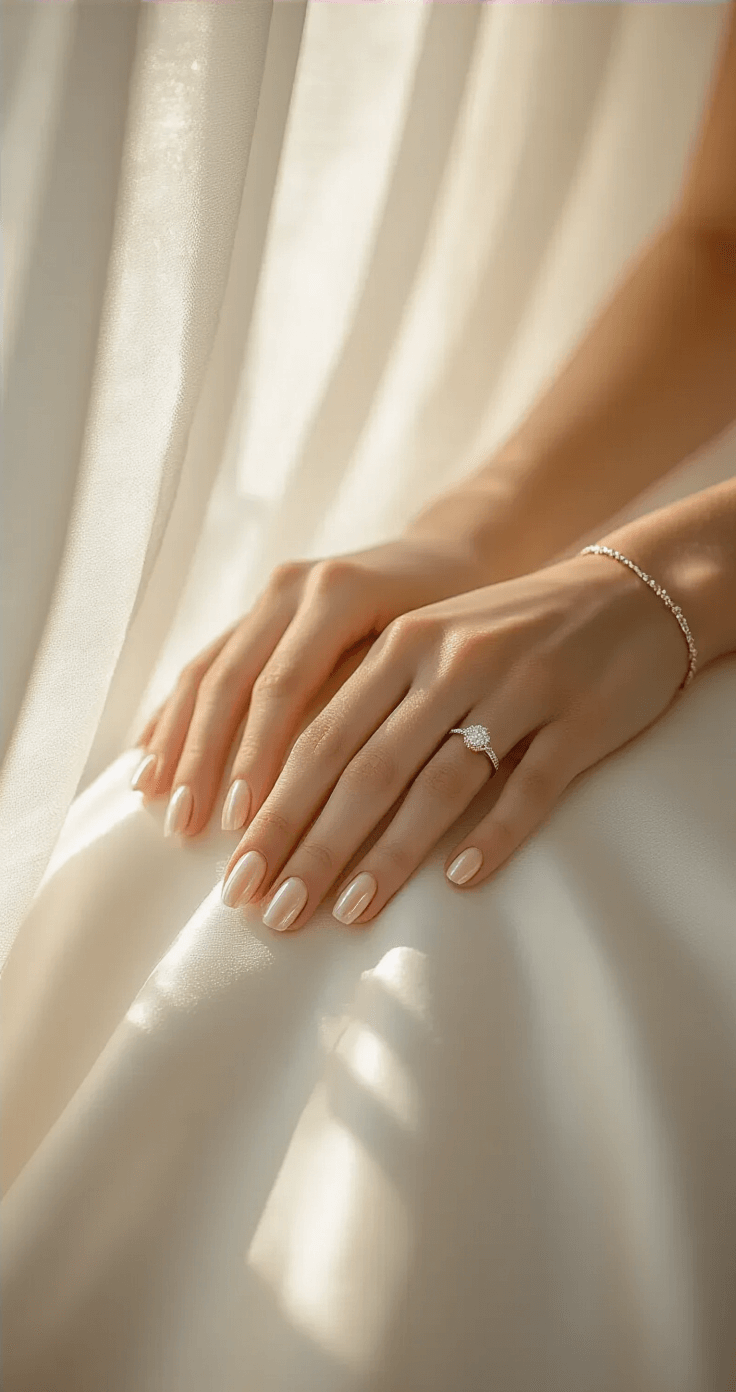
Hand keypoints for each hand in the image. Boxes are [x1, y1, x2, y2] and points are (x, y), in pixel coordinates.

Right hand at [130, 536, 487, 836]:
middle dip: (204, 761)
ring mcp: (270, 595)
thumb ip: (383, 702)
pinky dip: (174, 714)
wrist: (455, 554)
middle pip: (232, 682)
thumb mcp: (437, 653)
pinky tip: (149, 758)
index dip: (255, 757)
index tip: (240, 822)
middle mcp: (294, 587)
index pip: (282, 686)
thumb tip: (343, 796)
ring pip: (207, 672)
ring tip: (158, 805)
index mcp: (338, 593)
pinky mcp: (258, 611)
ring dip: (179, 743)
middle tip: (186, 829)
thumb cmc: (462, 616)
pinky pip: (206, 663)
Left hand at [219, 551, 692, 930]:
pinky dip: (493, 835)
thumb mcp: (431, 644)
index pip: (320, 735)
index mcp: (402, 643)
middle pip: (365, 766)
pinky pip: (530, 787)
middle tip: (269, 909)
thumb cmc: (509, 633)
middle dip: (310, 843)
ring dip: (388, 854)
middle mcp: (451, 661)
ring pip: (439, 782)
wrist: (628, 592)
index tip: (236, 872)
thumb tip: (281, 790)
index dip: (274, 806)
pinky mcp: (577, 718)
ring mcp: (518, 687)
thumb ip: (367, 700)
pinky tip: (461, 881)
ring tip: (345, 912)